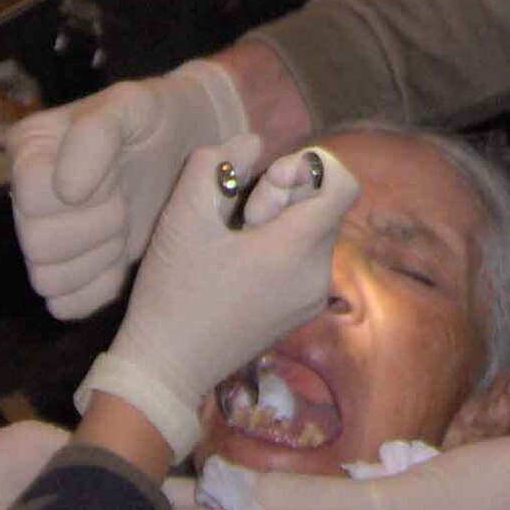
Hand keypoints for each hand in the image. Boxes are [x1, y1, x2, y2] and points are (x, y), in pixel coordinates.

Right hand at [8, 59, 247, 317]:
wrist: (190, 147)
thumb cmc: (159, 118)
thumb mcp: (135, 104)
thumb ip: (97, 133)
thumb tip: (66, 189)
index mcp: (30, 147)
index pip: (29, 195)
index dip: (76, 194)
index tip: (114, 175)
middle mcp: (26, 196)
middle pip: (38, 243)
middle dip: (96, 226)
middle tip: (126, 202)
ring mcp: (44, 238)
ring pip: (49, 279)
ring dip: (100, 257)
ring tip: (126, 223)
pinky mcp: (70, 273)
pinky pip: (66, 305)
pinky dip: (100, 286)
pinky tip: (122, 255)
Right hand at [76, 142, 358, 459]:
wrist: (168, 367)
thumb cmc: (175, 291)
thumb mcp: (183, 215)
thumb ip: (216, 162)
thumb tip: (252, 143)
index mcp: (299, 249)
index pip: (342, 183)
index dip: (307, 166)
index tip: (264, 181)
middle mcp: (319, 274)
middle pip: (321, 204)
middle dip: (280, 195)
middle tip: (236, 218)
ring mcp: (312, 297)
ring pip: (309, 230)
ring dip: (275, 220)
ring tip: (230, 242)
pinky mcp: (298, 311)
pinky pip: (300, 258)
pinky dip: (275, 247)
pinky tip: (234, 264)